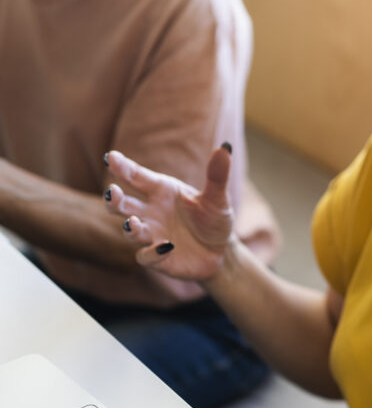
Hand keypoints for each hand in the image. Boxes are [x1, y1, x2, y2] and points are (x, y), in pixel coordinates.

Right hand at [103, 145, 235, 281]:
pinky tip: (166, 247)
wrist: (222, 251)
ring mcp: (152, 235)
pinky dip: (152, 253)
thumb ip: (217, 176)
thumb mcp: (217, 198)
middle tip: (113, 192)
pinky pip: (146, 257)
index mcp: (162, 191)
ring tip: (133, 222)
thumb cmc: (213, 219)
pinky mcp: (158, 258)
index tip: (111, 157)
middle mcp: (151, 212)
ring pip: (130, 231)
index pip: (138, 177)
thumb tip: (225, 148)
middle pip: (123, 205)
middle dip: (114, 199)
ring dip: (130, 227)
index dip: (123, 167)